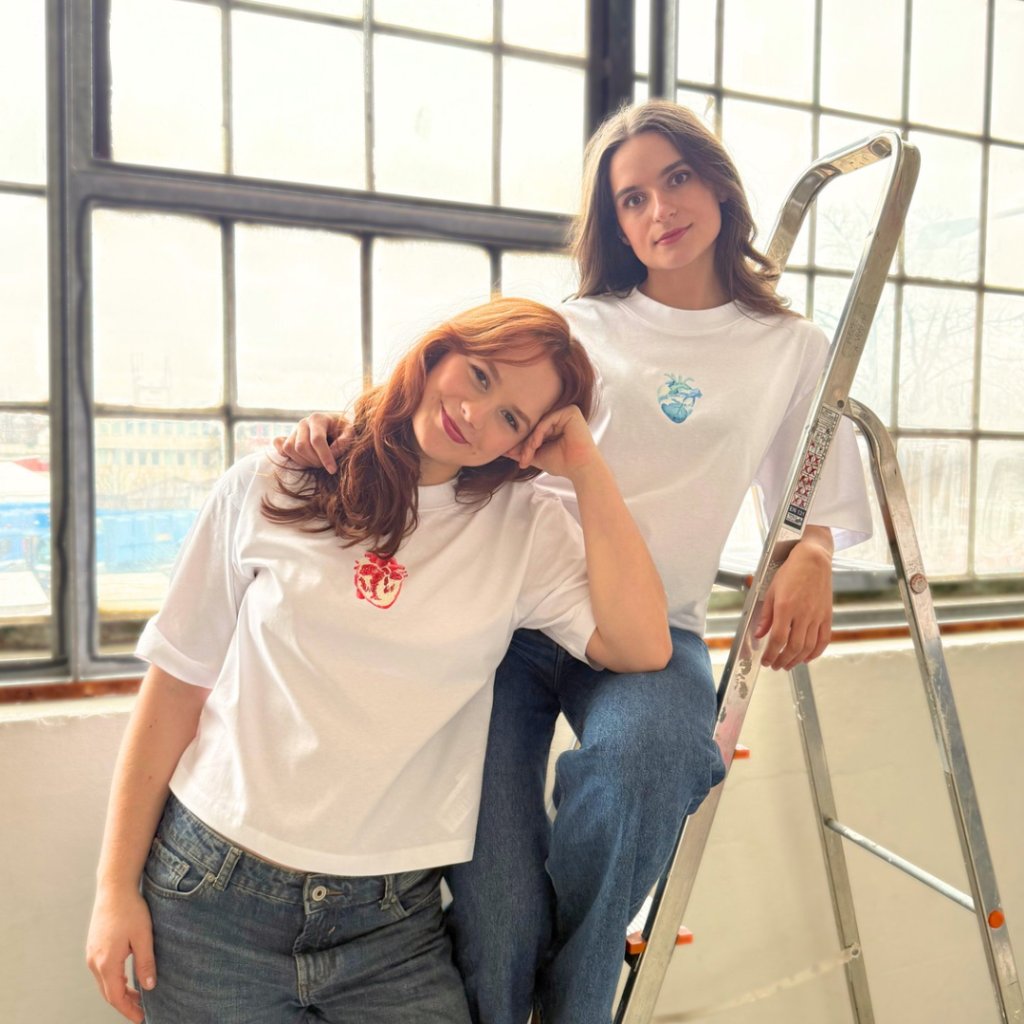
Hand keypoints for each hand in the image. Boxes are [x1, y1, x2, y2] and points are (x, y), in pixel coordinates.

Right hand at [86, 886, 156, 1022]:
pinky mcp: (93, 948)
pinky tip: (126, 979)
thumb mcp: (143, 936)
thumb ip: (146, 963)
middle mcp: (95, 962)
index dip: (128, 1010)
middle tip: (142, 1010)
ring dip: (119, 992)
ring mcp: (92, 955)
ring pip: (104, 983)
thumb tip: (150, 987)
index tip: (141, 1018)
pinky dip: (114, 981)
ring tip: (138, 997)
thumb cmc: (130, 909)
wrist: (114, 888)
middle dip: (125, 1004)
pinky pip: (102, 972)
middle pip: (108, 993)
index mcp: (107, 962)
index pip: (116, 997)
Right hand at [273, 413, 346, 473]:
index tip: (333, 470)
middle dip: (314, 460)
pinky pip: (281, 448)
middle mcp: (303, 423)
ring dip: (304, 462)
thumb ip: (344, 441)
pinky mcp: (287, 438)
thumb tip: (332, 453)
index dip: (324, 456)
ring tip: (317, 462)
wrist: (334, 426)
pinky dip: (288, 456)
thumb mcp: (350, 432)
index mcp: (318, 418)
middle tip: (326, 466)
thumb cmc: (343, 430)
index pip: (317, 440)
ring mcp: (293, 430)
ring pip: (290, 449)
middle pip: (302, 446)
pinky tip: (302, 459)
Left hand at [507, 405, 598, 479]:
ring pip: (539, 423)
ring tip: (528, 455)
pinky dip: (539, 433)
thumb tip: (504, 450)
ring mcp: (566, 412)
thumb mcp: (537, 455)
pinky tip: (536, 445)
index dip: (522, 443)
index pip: (533, 429)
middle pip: (535, 425)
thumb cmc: (563, 463)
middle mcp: (561, 417)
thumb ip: (523, 451)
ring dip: (530, 441)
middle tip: (521, 458)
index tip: (512, 454)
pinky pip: (547, 420)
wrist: (580, 469)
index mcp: (555, 425)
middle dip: (525, 443)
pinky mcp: (571, 411)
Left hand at [753, 535, 832, 670]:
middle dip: (782, 660)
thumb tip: (759, 634)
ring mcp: (817, 616)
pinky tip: (807, 658)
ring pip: (808, 647)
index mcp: (786, 607)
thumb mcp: (771, 591)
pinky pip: (823, 640)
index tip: (766, 660)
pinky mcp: (827, 616)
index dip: (771, 653)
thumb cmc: (791, 572)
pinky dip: (816, 653)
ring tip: (787, 664)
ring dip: (797, 660)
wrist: (814, 560)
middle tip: (775, 665)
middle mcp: (803, 614)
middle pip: (793, 647)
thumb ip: (766, 615)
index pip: (778, 639)